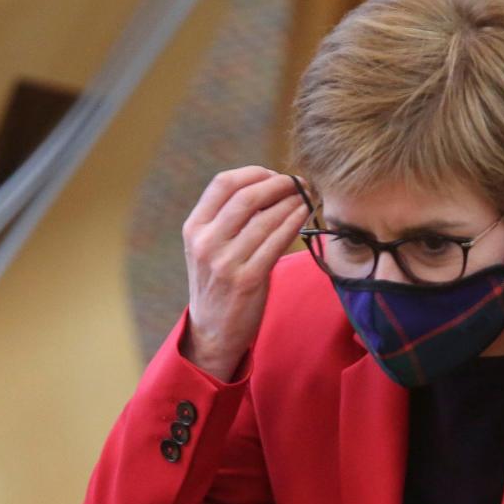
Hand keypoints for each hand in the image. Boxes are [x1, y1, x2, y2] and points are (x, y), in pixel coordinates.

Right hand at [180, 166, 309, 381]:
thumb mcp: (209, 247)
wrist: (213, 330)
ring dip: (293, 202)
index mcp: (194, 227)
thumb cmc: (219, 282)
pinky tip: (305, 215)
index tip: (276, 174)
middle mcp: (206, 242)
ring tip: (308, 196)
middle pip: (247, 196)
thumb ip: (228, 218)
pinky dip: (294, 223)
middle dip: (280, 184)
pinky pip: (276, 242)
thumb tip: (271, 186)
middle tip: (300, 182)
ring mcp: (225, 262)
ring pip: (265, 218)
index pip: (223, 183)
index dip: (254, 173)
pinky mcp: (247, 279)